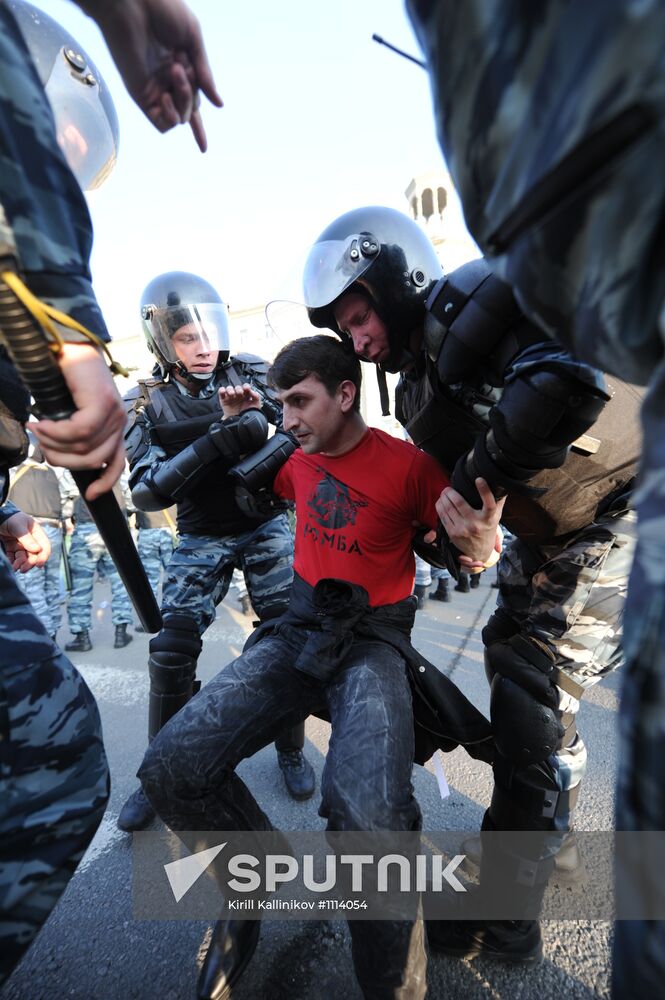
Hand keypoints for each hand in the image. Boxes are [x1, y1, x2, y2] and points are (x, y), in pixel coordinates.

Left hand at [1, 512, 50, 571]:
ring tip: (16, 568)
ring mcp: (21, 543)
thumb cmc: (9, 517)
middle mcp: (30, 539)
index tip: (39, 564)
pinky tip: (12, 566)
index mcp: (36, 532)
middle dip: (30, 562)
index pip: (44, 546)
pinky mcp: (11, 546)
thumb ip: (27, 538)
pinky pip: (14, 557)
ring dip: (21, 564)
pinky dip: (14, 562)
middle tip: (24, 569)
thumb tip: (37, 550)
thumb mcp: (18, 526)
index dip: (43, 556)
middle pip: (34, 554)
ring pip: (24, 557)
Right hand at [31, 343, 126, 501]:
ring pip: (84, 446)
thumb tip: (60, 457)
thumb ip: (75, 436)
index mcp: (115, 425)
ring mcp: (114, 411)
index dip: (106, 482)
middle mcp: (119, 420)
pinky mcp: (102, 402)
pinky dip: (55, 432)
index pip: (117, 462)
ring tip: (37, 431)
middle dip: (64, 459)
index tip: (92, 495)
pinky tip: (40, 424)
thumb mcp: (71, 414)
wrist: (63, 346)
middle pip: (96, 459)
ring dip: (54, 443)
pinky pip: (79, 431)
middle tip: (42, 446)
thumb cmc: (64, 379)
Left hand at [82, 0, 222, 150]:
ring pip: (180, 118)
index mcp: (182, 68)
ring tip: (173, 73)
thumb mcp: (193, 38)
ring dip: (184, 102)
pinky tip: (166, 98)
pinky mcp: (141, 95)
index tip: (203, 148)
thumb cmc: (162, 10)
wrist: (132, 3)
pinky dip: (170, 117)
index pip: (193, 103)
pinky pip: (162, 123)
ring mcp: (154, 90)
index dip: (198, 128)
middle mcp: (167, 83)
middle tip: (179, 66)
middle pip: (191, 109)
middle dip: (192, 92)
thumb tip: (218, 104)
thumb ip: (205, 72)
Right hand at [218, 383, 262, 417]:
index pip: (246, 387)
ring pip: (229, 388)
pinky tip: (224, 393)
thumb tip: (253, 392)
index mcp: (246, 396)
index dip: (246, 386)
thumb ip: (257, 398)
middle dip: (239, 389)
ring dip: (230, 389)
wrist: (239, 425)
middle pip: (238, 387)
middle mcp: (238, 396)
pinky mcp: (223, 400)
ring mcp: (231, 397)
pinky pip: (221, 392)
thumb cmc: (247, 417)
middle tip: (240, 393)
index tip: (247, 389)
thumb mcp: (256, 407)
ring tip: (232, 394)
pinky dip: (222, 390)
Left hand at [436, 477, 505, 564]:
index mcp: (488, 519)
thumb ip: (498, 501)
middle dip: (450, 492)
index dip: (485, 491)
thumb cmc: (488, 530)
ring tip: (444, 493)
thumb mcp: (496, 517)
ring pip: (448, 508)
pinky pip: (443, 516)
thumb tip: (501, 483)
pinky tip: (441, 501)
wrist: (479, 553)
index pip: (489, 504)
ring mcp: (463, 529)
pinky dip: (440, 506)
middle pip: (459, 503)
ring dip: (444, 498)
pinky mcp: (453, 533)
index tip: (479, 479)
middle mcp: (475, 524)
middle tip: (448, 488)